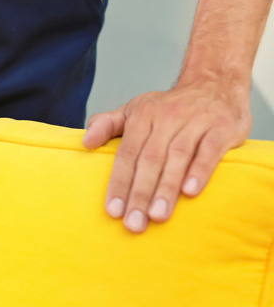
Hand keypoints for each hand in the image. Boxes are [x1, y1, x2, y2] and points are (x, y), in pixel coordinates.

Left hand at [82, 78, 250, 233]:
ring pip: (178, 157)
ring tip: (157, 216)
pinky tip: (190, 192)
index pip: (127, 154)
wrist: (214, 82)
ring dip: (166, 188)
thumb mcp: (134, 109)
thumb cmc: (168, 106)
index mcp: (143, 116)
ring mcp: (196, 122)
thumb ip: (107, 125)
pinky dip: (200, 171)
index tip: (113, 211)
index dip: (119, 183)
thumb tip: (84, 142)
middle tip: (133, 224)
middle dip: (139, 193)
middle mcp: (167, 118)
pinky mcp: (222, 128)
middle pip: (150, 159)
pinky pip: (210, 151)